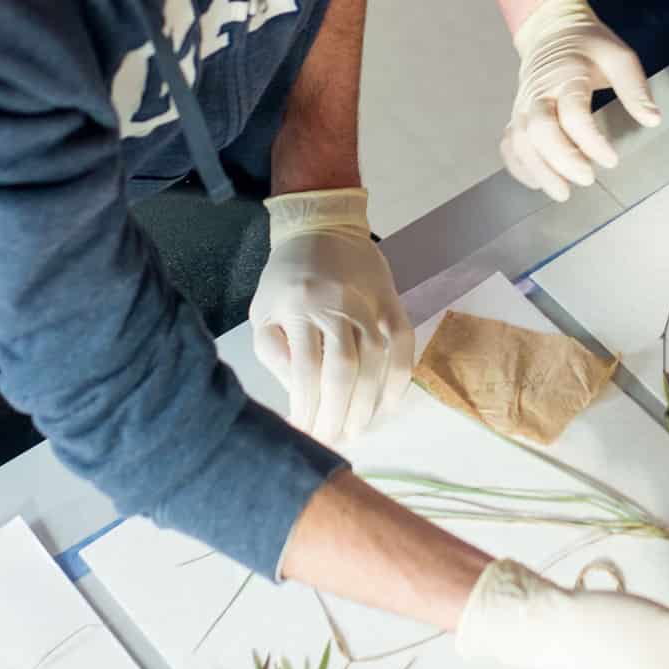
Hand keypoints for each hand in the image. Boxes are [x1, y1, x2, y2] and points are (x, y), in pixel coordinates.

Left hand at [250, 188, 412, 444]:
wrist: (323, 226)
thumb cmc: (287, 277)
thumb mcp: (264, 312)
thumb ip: (276, 355)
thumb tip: (301, 397)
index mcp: (299, 306)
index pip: (305, 368)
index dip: (306, 407)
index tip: (303, 434)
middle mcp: (338, 304)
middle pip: (344, 370)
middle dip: (337, 413)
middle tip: (331, 441)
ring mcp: (371, 303)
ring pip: (377, 362)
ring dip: (367, 404)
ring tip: (355, 431)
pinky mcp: (393, 302)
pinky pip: (404, 346)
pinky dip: (399, 380)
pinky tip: (388, 407)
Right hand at [502, 0, 661, 201]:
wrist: (551, 32)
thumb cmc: (588, 47)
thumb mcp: (619, 57)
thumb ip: (635, 88)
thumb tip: (652, 119)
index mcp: (567, 74)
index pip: (573, 111)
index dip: (590, 140)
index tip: (612, 160)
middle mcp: (539, 91)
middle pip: (539, 128)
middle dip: (561, 159)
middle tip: (586, 179)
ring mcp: (523, 105)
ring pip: (520, 141)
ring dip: (539, 169)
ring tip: (563, 192)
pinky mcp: (516, 116)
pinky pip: (509, 144)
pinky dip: (519, 166)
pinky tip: (539, 181)